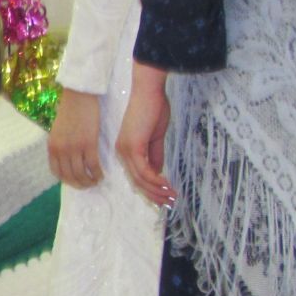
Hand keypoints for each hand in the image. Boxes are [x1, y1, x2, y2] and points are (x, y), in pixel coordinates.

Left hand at [47, 88, 102, 188]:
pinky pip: (93, 166)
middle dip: (79, 184)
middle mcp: (61, 150)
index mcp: (52, 147)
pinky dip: (98, 173)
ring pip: (81, 174)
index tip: (74, 182)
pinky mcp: (88, 144)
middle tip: (88, 185)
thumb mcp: (58, 131)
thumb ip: (60, 145)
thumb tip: (66, 160)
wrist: (78, 97)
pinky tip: (102, 174)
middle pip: (69, 176)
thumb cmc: (70, 111)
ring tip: (96, 181)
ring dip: (89, 181)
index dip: (66, 180)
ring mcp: (74, 148)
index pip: (56, 172)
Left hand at [115, 63, 173, 206]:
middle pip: (138, 182)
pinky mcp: (133, 147)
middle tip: (170, 203)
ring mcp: (126, 150)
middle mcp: (123, 152)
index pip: (137, 176)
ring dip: (158, 190)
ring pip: (141, 179)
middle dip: (154, 194)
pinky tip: (168, 185)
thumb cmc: (153, 109)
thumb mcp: (155, 137)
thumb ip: (155, 155)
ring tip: (173, 197)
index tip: (165, 197)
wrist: (149, 92)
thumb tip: (159, 172)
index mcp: (126, 150)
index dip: (151, 188)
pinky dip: (156, 180)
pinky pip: (144, 171)